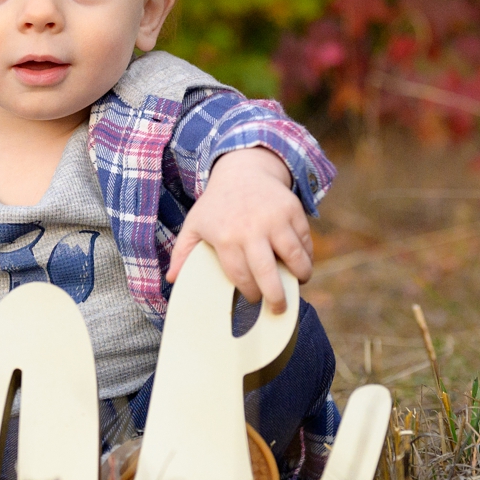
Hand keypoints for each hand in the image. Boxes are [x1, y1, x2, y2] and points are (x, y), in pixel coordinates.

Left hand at [166, 147, 312, 313]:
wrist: (243, 170)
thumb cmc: (217, 205)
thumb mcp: (195, 225)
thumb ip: (182, 252)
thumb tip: (172, 280)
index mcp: (226, 237)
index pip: (241, 276)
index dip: (249, 293)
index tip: (253, 299)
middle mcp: (252, 229)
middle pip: (268, 274)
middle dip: (276, 298)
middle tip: (279, 309)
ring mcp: (275, 219)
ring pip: (295, 258)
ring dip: (300, 276)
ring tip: (297, 284)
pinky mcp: (293, 211)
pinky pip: (305, 242)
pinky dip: (307, 256)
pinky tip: (301, 264)